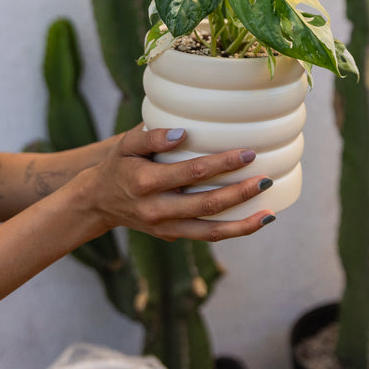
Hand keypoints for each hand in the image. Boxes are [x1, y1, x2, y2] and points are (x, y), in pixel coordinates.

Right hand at [81, 124, 275, 241]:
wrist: (98, 202)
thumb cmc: (119, 164)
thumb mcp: (127, 144)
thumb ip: (153, 135)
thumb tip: (184, 132)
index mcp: (146, 182)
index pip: (191, 172)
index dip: (222, 164)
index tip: (248, 153)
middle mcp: (157, 209)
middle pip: (206, 204)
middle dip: (239, 193)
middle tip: (266, 178)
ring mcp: (165, 227)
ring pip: (209, 231)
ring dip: (242, 224)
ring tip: (269, 213)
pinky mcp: (172, 235)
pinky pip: (205, 236)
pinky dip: (232, 232)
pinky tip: (254, 221)